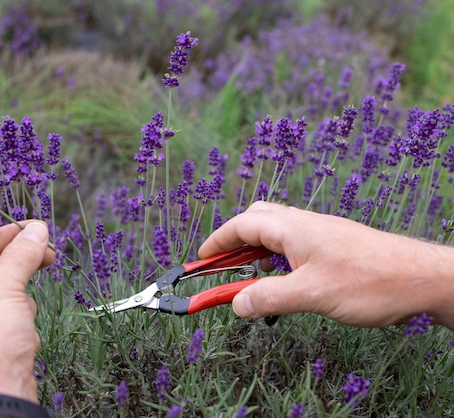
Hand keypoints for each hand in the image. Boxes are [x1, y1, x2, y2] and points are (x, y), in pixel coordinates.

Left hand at [0, 221, 55, 406]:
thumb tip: (36, 230)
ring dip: (20, 303)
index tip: (34, 229)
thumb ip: (21, 255)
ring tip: (22, 319)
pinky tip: (22, 339)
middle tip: (47, 255)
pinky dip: (20, 326)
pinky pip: (9, 323)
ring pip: (4, 298)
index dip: (4, 236)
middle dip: (18, 270)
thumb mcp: (3, 287)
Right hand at [199, 201, 453, 329]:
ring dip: (256, 252)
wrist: (419, 278)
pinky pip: (293, 245)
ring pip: (275, 233)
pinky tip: (284, 282)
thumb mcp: (311, 294)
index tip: (200, 260)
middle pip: (256, 220)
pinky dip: (276, 259)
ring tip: (250, 280)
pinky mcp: (332, 246)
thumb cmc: (370, 281)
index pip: (241, 226)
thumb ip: (269, 298)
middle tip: (222, 267)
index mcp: (292, 228)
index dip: (217, 243)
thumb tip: (237, 304)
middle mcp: (303, 224)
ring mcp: (319, 233)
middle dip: (233, 241)